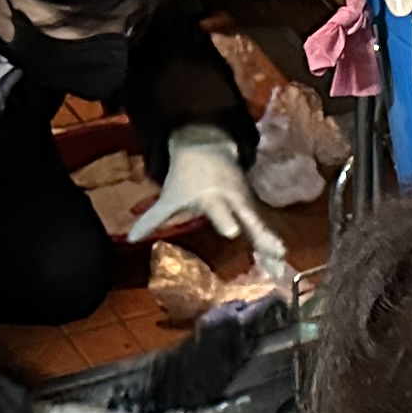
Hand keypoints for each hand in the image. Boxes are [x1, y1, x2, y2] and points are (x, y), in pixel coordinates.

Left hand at [128, 128, 287, 272]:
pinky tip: (279, 263)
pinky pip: (263, 229)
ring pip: (261, 226)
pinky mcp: (253, 207)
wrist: (209, 147)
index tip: (232, 231)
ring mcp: (246, 203)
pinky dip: (271, 245)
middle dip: (261, 233)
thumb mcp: (169, 197)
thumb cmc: (186, 178)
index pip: (220, 210)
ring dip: (271, 246)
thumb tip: (129, 240)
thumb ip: (152, 219)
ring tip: (282, 265)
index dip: (225, 219)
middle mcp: (233, 199)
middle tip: (275, 252)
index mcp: (212, 197)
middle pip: (250, 218)